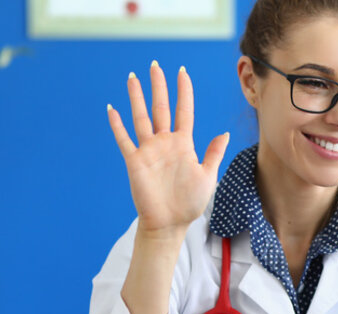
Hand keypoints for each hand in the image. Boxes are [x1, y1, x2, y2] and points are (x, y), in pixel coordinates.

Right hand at [107, 60, 229, 240]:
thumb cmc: (190, 203)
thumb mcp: (207, 176)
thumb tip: (224, 133)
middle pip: (161, 108)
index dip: (183, 91)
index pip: (184, 111)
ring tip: (132, 78)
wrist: (169, 224)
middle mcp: (165, 143)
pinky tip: (112, 109)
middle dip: (158, 86)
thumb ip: (214, 153)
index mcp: (184, 144)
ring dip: (136, 98)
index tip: (182, 71)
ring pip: (141, 118)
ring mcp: (149, 151)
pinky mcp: (135, 162)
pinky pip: (124, 140)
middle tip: (154, 65)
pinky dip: (117, 125)